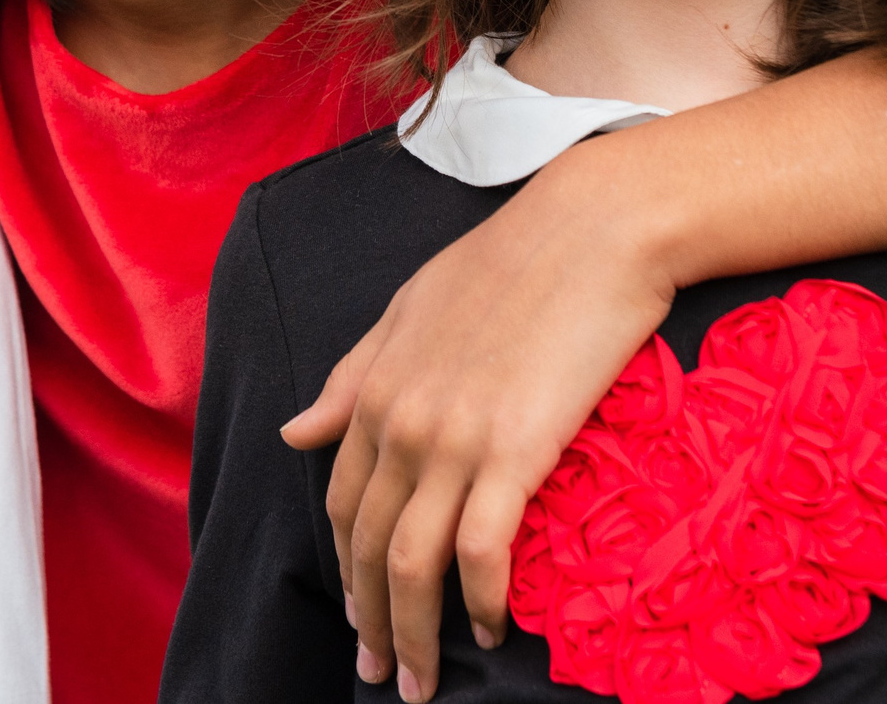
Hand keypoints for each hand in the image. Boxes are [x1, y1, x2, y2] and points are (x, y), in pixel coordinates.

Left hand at [281, 138, 673, 702]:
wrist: (594, 227)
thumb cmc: (511, 259)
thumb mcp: (408, 307)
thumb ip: (351, 375)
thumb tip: (292, 429)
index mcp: (375, 388)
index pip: (341, 502)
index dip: (344, 569)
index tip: (357, 615)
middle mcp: (402, 420)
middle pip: (370, 546)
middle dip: (370, 621)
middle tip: (383, 675)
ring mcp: (455, 438)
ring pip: (413, 563)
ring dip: (413, 633)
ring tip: (422, 682)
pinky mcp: (515, 450)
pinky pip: (481, 552)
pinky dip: (477, 602)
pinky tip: (488, 630)